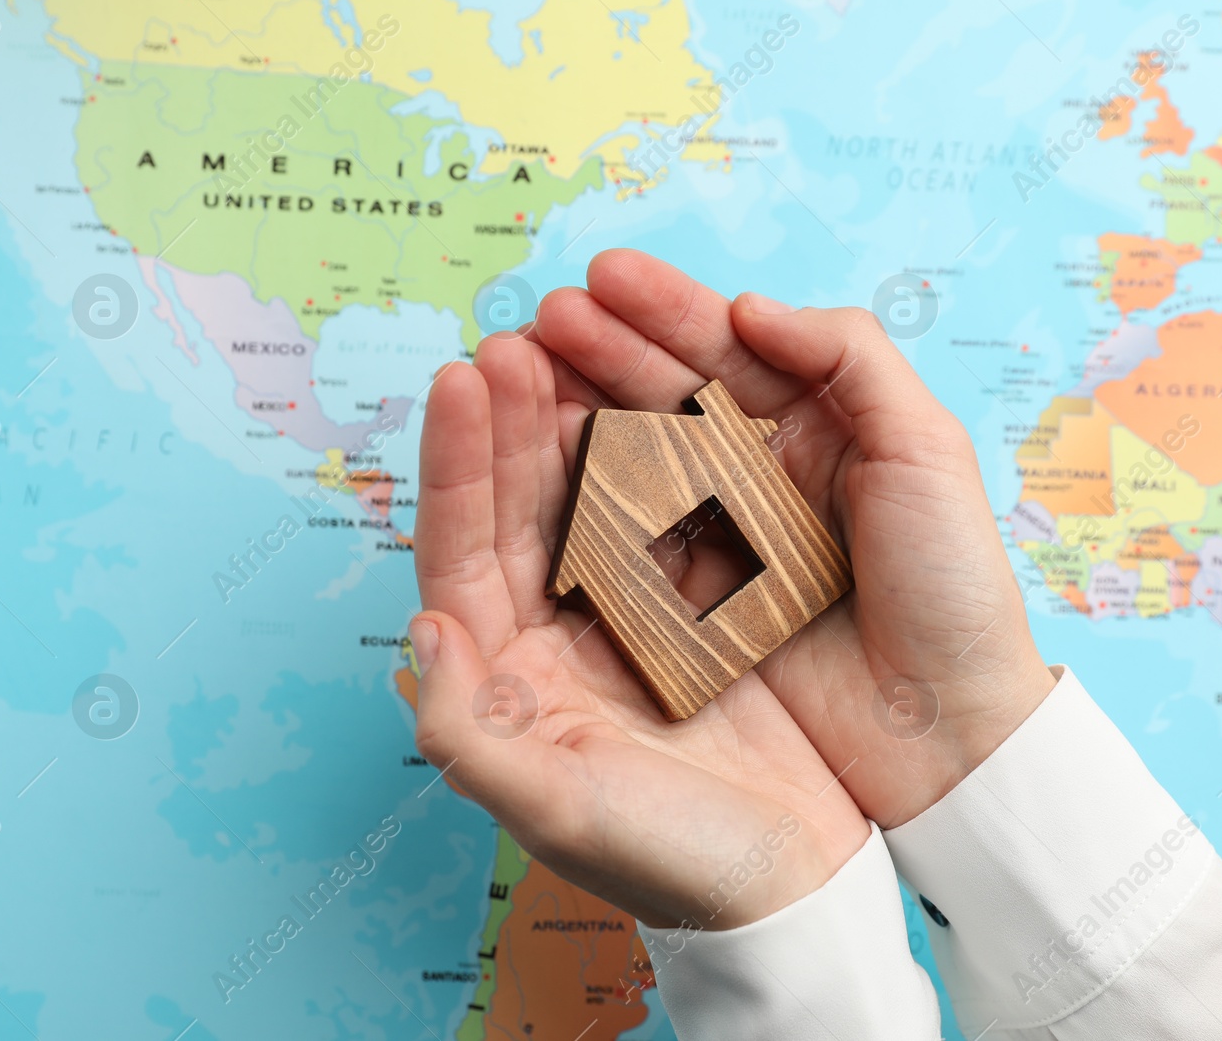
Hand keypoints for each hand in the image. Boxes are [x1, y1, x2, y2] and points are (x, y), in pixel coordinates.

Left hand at [408, 331, 868, 929]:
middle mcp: (559, 632)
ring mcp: (631, 611)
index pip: (462, 550)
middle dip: (518, 415)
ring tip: (582, 340)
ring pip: (593, 491)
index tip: (466, 375)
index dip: (459, 463)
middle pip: (521, 503)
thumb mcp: (560, 809)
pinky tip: (662, 398)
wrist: (797, 888)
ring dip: (584, 414)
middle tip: (524, 333)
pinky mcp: (705, 601)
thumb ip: (471, 732)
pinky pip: (671, 507)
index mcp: (511, 675)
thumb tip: (423, 630)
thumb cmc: (676, 860)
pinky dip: (664, 450)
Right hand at [534, 250, 1056, 827]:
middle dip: (603, 348)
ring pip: (637, 454)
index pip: (728, 348)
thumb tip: (749, 307)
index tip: (600, 279)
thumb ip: (851, 358)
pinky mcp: (692, 602)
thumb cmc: (952, 586)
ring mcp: (721, 536)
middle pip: (667, 391)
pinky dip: (582, 496)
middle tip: (542, 319)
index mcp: (819, 423)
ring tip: (523, 371)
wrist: (946, 733)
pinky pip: (627, 536)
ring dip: (578, 409)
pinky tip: (540, 460)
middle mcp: (760, 470)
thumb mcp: (927, 451)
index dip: (665, 310)